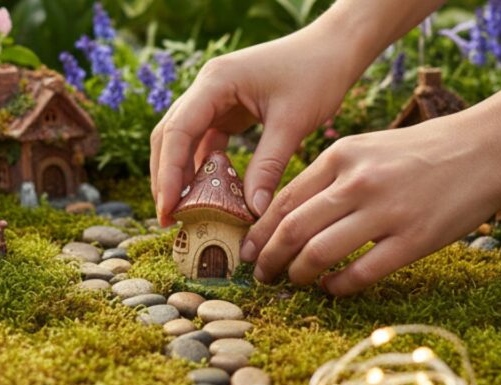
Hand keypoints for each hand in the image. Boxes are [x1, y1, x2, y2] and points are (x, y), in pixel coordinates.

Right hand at [150, 28, 365, 226]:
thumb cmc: (317, 74)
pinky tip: (209, 196)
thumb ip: (269, 166)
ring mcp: (214, 98)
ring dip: (182, 176)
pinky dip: (205, 169)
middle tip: (168, 220)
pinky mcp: (227, 110)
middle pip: (169, 137)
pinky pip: (206, 143)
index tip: (168, 210)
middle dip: (166, 179)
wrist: (335, 48)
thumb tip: (253, 212)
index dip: (168, 174)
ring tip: (184, 214)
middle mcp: (207, 87)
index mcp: (216, 81)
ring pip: (183, 141)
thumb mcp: (292, 123)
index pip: (177, 131)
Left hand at [240, 112, 500, 296]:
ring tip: (294, 283)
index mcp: (341, 156)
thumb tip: (289, 217)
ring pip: (318, 254)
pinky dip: (337, 287)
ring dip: (298, 275)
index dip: (259, 233)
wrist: (489, 146)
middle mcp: (357, 182)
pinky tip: (333, 289)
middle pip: (291, 230)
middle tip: (261, 277)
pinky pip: (360, 274)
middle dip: (269, 260)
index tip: (248, 252)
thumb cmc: (425, 150)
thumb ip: (331, 177)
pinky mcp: (413, 240)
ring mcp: (386, 212)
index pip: (283, 201)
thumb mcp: (369, 148)